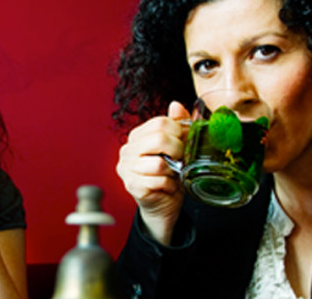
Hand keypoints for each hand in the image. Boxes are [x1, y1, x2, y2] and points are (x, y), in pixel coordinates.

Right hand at [115, 101, 189, 244]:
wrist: (163, 206)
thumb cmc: (169, 177)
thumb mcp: (177, 149)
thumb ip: (177, 126)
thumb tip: (176, 105)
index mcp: (137, 137)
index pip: (161, 122)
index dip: (180, 133)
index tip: (184, 145)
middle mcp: (127, 151)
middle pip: (159, 139)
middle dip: (178, 150)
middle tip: (181, 161)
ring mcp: (127, 169)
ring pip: (159, 163)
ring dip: (173, 172)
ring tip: (172, 175)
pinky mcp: (131, 186)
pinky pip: (158, 181)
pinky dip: (169, 185)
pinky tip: (167, 187)